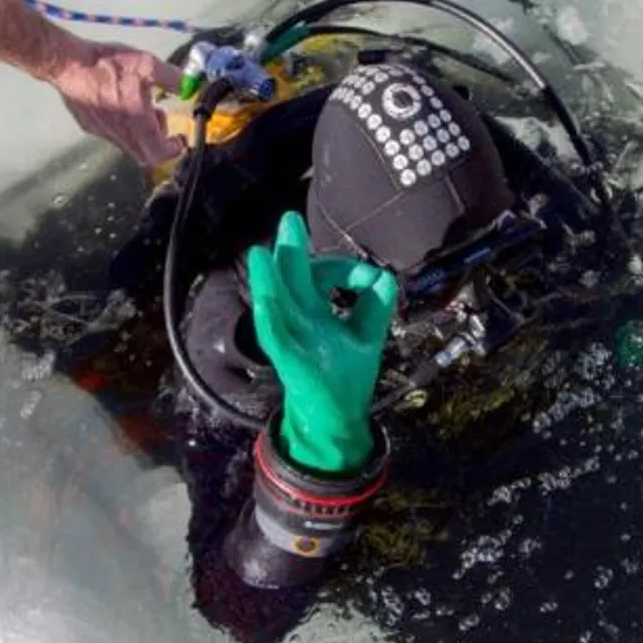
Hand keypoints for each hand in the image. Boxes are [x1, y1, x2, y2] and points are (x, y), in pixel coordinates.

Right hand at [48, 40, 186, 167]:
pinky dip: (124, 127)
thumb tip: (189, 86)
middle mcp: (120, 134)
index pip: (160, 154)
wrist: (66, 63)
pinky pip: (112, 136)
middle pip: (146, 155)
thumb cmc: (105, 64)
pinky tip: (119, 103)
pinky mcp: (89, 127)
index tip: (179, 138)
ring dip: (142, 134)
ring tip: (139, 106)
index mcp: (137, 123)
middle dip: (159, 142)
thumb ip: (172, 78)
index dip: (173, 149)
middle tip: (159, 118)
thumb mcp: (146, 64)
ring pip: (129, 146)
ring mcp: (103, 133)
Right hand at [246, 212, 398, 472]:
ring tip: (260, 253)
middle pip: (293, 282)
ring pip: (277, 305)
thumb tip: (382, 273)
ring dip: (268, 280)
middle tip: (289, 219)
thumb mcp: (365, 335)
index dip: (341, 268)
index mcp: (316, 314)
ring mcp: (293, 342)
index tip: (364, 276)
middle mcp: (301, 323)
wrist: (335, 423)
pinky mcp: (291, 364)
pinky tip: (264, 299)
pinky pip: (276, 338)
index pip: (321, 277)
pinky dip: (269, 317)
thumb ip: (374, 304)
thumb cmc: (345, 379)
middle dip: (292, 252)